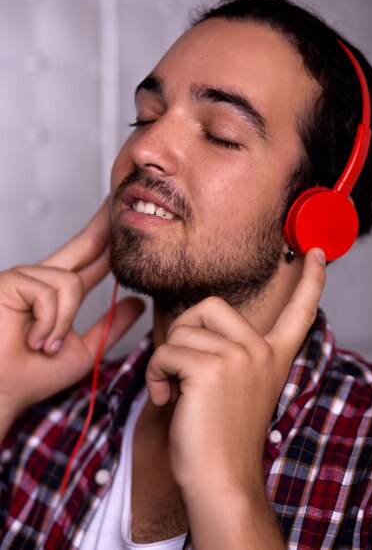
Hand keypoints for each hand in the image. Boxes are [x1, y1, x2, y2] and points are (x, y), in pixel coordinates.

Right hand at [0, 200, 143, 433]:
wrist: (2, 394)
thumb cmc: (31, 376)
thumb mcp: (84, 349)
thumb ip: (111, 326)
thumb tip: (136, 304)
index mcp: (56, 295)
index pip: (89, 261)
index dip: (107, 242)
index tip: (121, 222)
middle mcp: (41, 281)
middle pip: (81, 245)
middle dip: (102, 226)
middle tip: (119, 199)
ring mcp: (25, 278)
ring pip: (70, 284)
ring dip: (62, 323)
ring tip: (45, 345)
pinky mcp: (10, 282)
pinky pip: (49, 293)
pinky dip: (48, 322)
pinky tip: (35, 339)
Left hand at [145, 249, 325, 500]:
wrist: (220, 482)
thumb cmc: (219, 439)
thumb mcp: (235, 387)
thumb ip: (228, 353)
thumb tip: (190, 326)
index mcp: (273, 357)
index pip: (299, 312)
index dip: (311, 281)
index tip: (317, 253)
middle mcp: (261, 352)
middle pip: (207, 305)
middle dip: (182, 331)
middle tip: (180, 367)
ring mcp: (239, 357)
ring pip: (181, 330)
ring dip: (165, 361)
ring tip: (174, 392)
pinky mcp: (211, 368)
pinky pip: (165, 351)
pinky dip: (155, 375)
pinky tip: (167, 400)